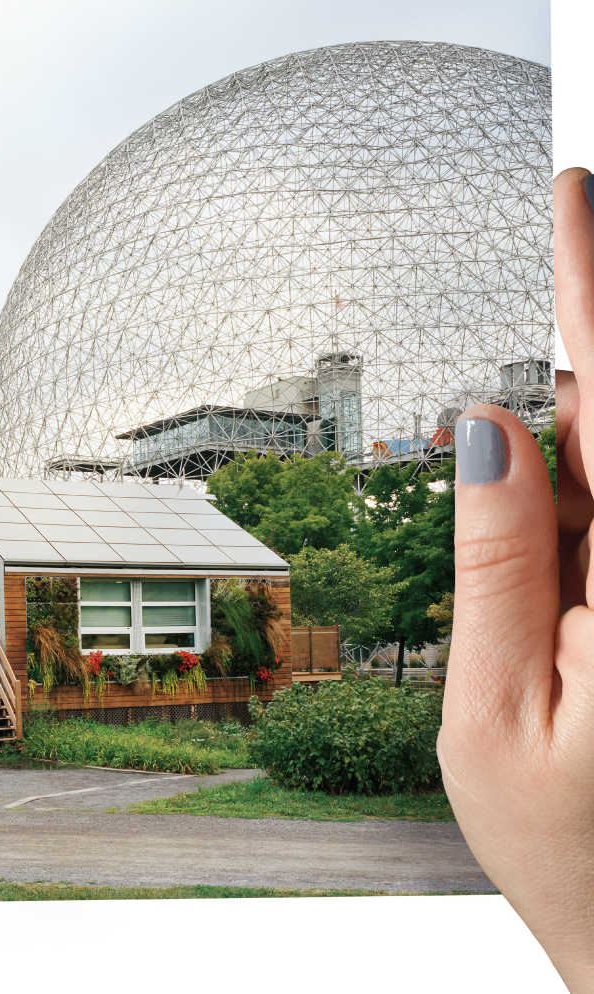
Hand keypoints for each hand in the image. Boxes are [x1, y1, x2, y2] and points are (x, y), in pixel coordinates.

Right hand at [438, 167, 593, 992]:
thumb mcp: (497, 714)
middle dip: (565, 401)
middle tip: (503, 457)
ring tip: (532, 605)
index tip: (573, 193)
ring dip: (560, 482)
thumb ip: (500, 562)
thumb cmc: (576, 856)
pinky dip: (567, 516)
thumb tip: (488, 426)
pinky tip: (542, 562)